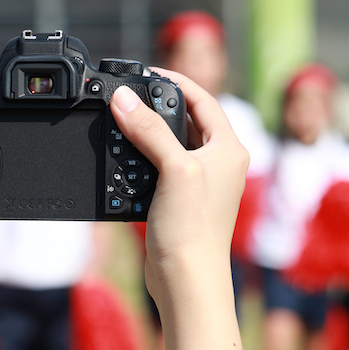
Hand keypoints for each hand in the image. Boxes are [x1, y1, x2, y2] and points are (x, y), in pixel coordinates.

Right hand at [110, 69, 249, 349]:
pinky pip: (158, 165)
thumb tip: (123, 98)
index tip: (146, 72)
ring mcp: (198, 181)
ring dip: (145, 131)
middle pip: (185, 119)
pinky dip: (139, 156)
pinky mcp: (179, 198)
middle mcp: (218, 162)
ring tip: (120, 121)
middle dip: (156, 105)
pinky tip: (122, 156)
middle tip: (128, 95)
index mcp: (228, 148)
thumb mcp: (173, 168)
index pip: (203, 99)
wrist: (185, 278)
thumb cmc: (192, 229)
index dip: (175, 81)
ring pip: (168, 142)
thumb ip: (149, 130)